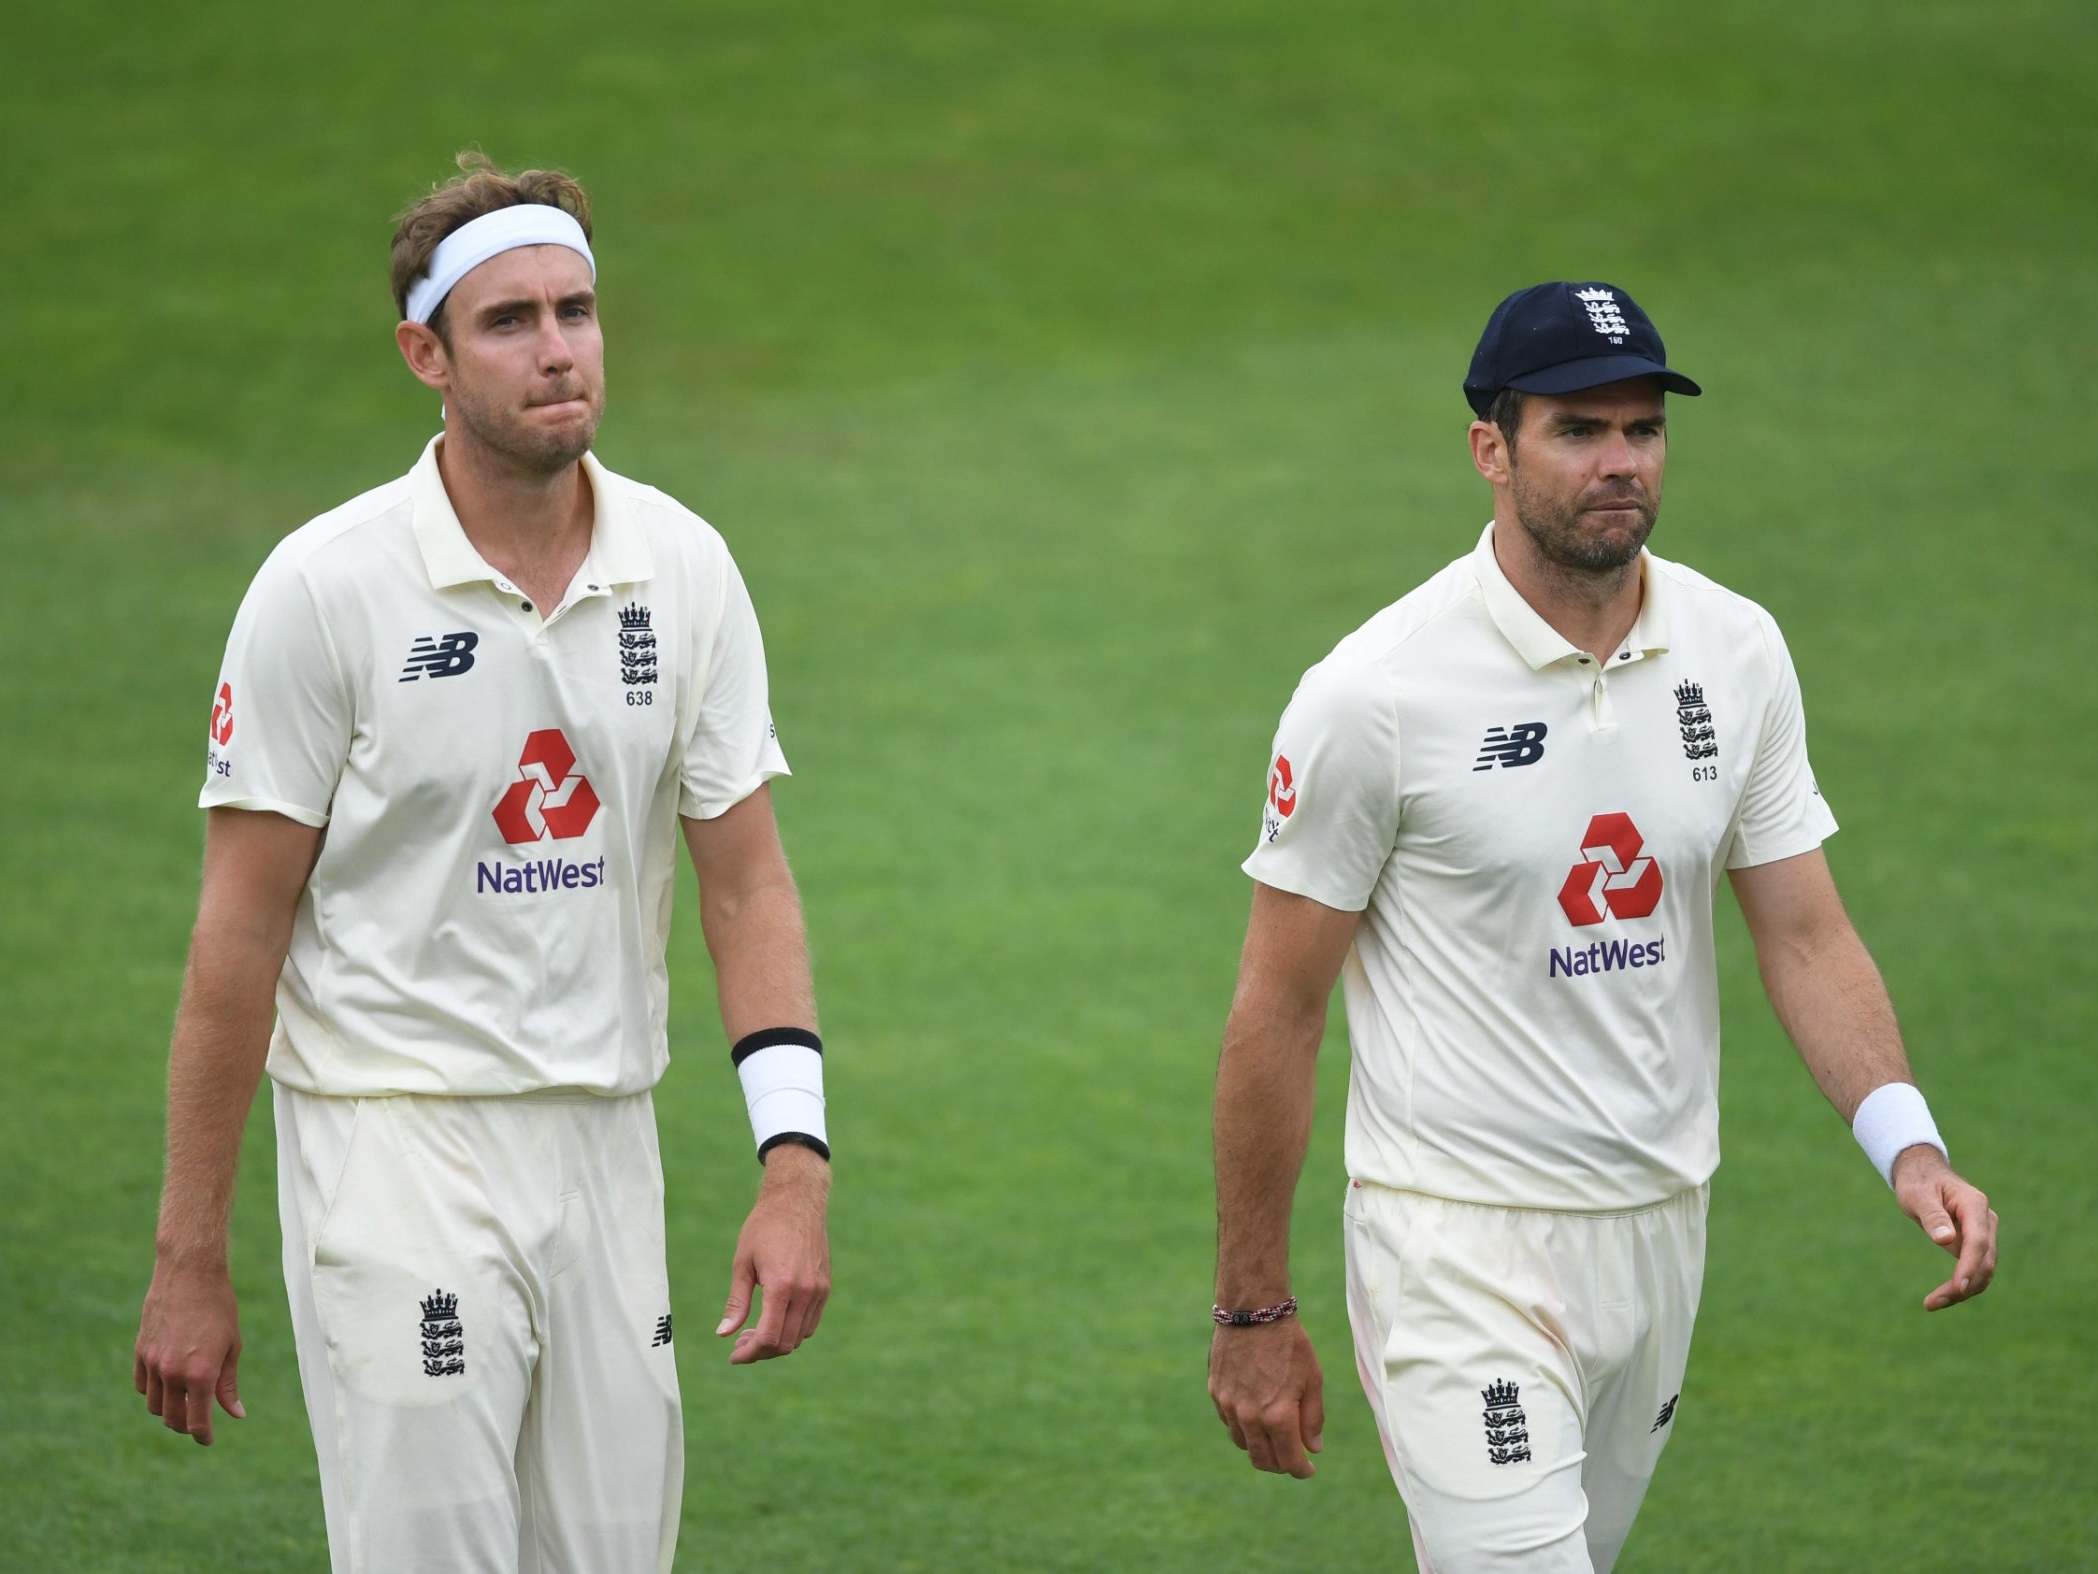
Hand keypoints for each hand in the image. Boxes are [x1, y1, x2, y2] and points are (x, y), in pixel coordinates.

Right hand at [134, 1257, 245, 1444]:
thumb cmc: (220, 1308)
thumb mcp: (232, 1347)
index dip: (203, 1436)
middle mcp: (173, 1374)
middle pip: (172, 1419)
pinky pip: (142, 1385)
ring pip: (154, 1405)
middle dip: (186, 1426)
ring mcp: (153, 1363)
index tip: (208, 1440)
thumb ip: (228, 1385)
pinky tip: (167, 1386)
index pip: (197, 1422)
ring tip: (184, 1404)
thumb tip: (235, 1414)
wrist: (190, 1275)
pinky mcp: (140, 1352)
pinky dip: (153, 1392)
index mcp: (200, 1375)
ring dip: (168, 1411)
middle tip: (197, 1424)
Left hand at [717, 1144, 830, 1363]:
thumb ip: (736, 1302)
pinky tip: (775, 1319)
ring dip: (778, 1343)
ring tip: (755, 1332)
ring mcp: (819, 1290)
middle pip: (785, 1343)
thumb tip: (723, 1334)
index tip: (733, 1355)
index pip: (769, 1337)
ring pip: (801, 1336)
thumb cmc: (764, 1228)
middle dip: (761, 1351)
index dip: (749, 1353)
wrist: (797, 1200)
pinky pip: (811, 1322)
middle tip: (740, 1344)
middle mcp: (805, 1291)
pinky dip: (793, 1330)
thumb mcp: (743, 1263)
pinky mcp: (825, 1286)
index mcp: (781, 1286)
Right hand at [1208, 1316, 1324, 1477]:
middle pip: (1262, 1460)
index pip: (1289, 1461)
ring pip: (1243, 1444)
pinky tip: (1255, 1414)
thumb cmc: (1289, 1344)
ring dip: (1260, 1448)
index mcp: (1278, 1416)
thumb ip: (1313, 1418)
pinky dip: (1243, 1427)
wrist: (1253, 1312)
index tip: (1308, 1469)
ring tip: (1273, 1436)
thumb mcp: (1312, 1379)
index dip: (1301, 1470)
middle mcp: (1250, 1417)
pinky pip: (1229, 1422)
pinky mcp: (1216, 1392)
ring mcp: (1229, 1406)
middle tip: (1291, 1459)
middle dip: (1280, 1465)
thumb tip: (1314, 1448)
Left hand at [1891, 1146, 1997, 1310]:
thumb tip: (1946, 1240)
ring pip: (1983, 1270)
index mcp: (1974, 1205)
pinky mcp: (1976, 1243)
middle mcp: (1985, 1220)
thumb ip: (1932, 1215)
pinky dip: (1962, 1284)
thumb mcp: (1917, 1195)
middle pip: (1985, 1261)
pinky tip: (1942, 1296)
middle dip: (1963, 1286)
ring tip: (1931, 1303)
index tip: (1957, 1288)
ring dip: (1962, 1290)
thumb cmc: (1918, 1182)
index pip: (1978, 1242)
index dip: (1969, 1267)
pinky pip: (1974, 1268)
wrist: (1923, 1172)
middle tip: (1932, 1303)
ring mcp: (1984, 1232)